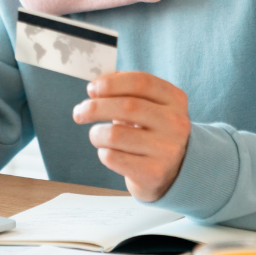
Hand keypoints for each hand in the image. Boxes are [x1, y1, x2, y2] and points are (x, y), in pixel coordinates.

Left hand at [72, 72, 191, 201]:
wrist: (173, 172)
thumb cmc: (152, 132)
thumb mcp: (150, 107)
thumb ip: (127, 92)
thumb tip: (96, 86)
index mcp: (175, 99)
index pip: (141, 82)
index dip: (111, 83)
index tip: (92, 89)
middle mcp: (176, 123)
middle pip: (127, 106)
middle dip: (95, 107)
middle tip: (79, 112)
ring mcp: (167, 149)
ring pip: (115, 134)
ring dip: (97, 134)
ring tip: (97, 135)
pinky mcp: (154, 172)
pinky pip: (113, 157)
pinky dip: (103, 153)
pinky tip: (109, 152)